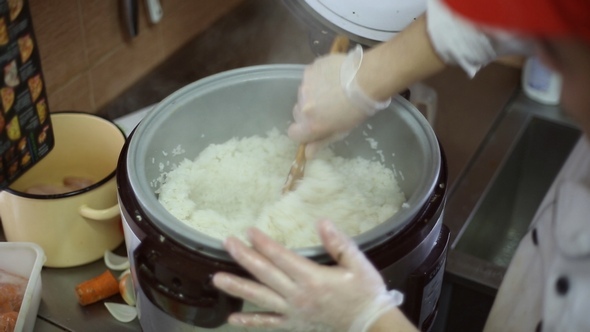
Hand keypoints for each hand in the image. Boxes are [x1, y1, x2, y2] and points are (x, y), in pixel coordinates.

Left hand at [213, 219, 402, 330]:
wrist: (369, 325)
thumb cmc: (365, 291)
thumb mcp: (358, 264)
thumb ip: (339, 243)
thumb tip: (322, 221)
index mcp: (312, 278)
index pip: (281, 257)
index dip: (263, 243)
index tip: (248, 231)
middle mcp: (298, 295)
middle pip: (265, 274)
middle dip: (244, 257)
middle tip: (227, 243)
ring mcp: (293, 312)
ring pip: (260, 299)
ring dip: (238, 287)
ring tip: (217, 279)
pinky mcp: (293, 324)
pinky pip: (268, 324)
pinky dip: (250, 321)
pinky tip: (232, 318)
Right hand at [288, 54, 368, 157]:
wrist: (366, 80)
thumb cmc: (357, 110)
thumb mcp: (341, 131)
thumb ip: (321, 142)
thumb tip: (307, 154)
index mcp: (310, 125)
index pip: (293, 133)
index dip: (303, 131)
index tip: (313, 127)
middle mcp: (303, 106)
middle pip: (298, 113)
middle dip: (308, 113)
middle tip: (326, 108)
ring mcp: (304, 87)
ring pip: (302, 95)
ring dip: (312, 95)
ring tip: (330, 90)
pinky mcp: (308, 71)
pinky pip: (308, 79)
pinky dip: (316, 80)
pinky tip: (331, 78)